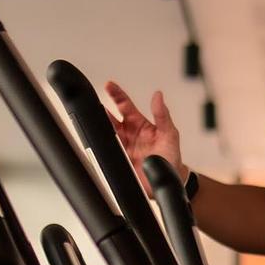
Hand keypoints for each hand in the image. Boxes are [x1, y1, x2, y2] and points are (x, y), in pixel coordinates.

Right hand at [105, 80, 185, 195]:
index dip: (117, 94)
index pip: (125, 105)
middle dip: (101, 109)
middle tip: (94, 102)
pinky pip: (107, 151)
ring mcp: (122, 147)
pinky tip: (97, 141)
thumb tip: (158, 96)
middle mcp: (128, 133)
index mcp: (139, 123)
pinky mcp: (119, 160)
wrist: (169, 179)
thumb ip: (162, 115)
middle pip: (110, 117)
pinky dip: (101, 146)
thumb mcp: (169, 133)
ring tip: (93, 119)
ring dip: (99, 126)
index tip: (109, 85)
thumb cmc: (171, 155)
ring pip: (106, 133)